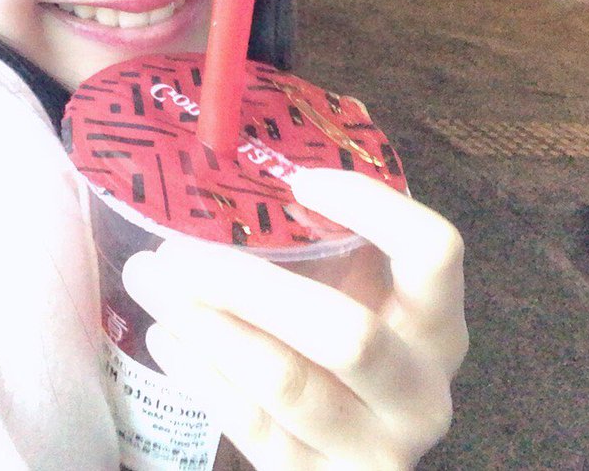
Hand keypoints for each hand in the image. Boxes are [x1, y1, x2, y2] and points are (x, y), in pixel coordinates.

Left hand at [120, 167, 466, 470]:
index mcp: (438, 325)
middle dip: (247, 284)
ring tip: (150, 278)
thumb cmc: (337, 347)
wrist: (348, 457)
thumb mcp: (353, 293)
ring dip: (206, 324)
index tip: (299, 180)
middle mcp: (421, 392)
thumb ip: (328, 237)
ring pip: (285, 381)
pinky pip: (252, 426)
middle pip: (344, 333)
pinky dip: (202, 375)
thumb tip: (260, 149)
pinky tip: (166, 336)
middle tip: (175, 247)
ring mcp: (374, 448)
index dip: (371, 207)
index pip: (434, 251)